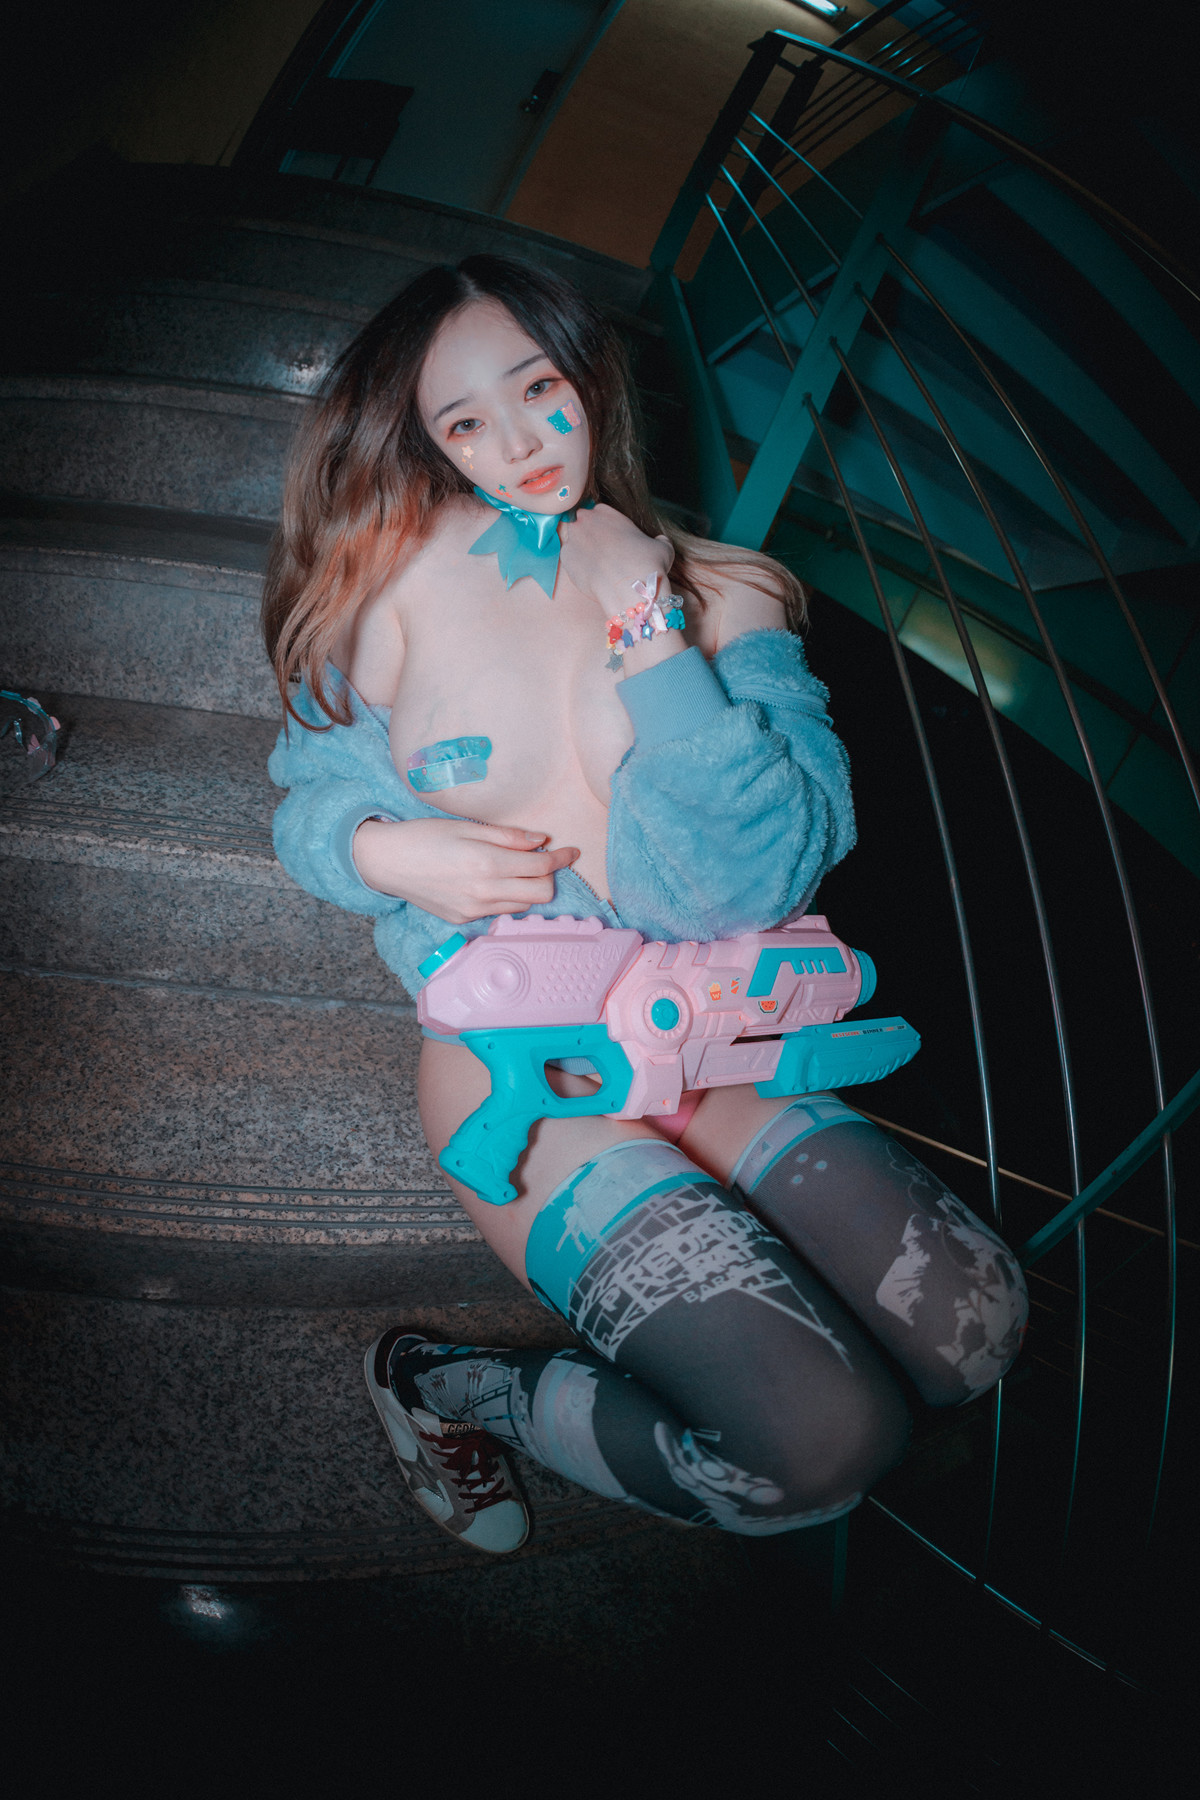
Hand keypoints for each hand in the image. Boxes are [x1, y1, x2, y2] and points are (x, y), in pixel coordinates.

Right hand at [352, 816, 579, 923]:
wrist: (386, 862)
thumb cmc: (424, 836)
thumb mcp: (467, 826)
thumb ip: (508, 836)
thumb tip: (542, 839)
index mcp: (487, 864)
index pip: (542, 868)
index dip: (561, 858)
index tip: (570, 851)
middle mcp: (484, 892)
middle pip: (541, 894)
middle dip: (548, 877)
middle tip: (540, 860)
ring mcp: (474, 910)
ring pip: (522, 906)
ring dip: (528, 889)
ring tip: (516, 870)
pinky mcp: (463, 919)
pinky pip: (498, 911)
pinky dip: (505, 897)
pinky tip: (492, 881)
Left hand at [557, 503, 672, 614]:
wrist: (631, 589)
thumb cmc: (648, 565)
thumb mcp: (662, 547)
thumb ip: (658, 540)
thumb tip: (661, 541)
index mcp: (607, 512)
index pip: (598, 512)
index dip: (604, 526)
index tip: (611, 539)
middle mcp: (586, 521)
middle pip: (582, 524)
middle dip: (589, 536)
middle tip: (602, 554)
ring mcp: (573, 539)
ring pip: (574, 541)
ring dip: (582, 550)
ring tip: (597, 567)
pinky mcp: (566, 559)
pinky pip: (569, 559)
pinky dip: (577, 566)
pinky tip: (591, 576)